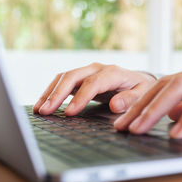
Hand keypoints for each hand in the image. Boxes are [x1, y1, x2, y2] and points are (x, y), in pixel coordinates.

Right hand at [33, 62, 155, 115]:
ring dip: (49, 93)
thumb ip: (131, 99)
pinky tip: (43, 104)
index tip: (70, 113)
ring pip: (63, 77)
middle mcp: (97, 68)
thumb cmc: (141, 88)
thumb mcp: (142, 94)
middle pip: (72, 77)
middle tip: (45, 111)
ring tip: (39, 110)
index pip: (93, 83)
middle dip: (57, 94)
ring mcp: (87, 71)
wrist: (138, 80)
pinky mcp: (80, 77)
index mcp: (113, 72)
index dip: (80, 98)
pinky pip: (62, 82)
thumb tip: (115, 105)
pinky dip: (51, 92)